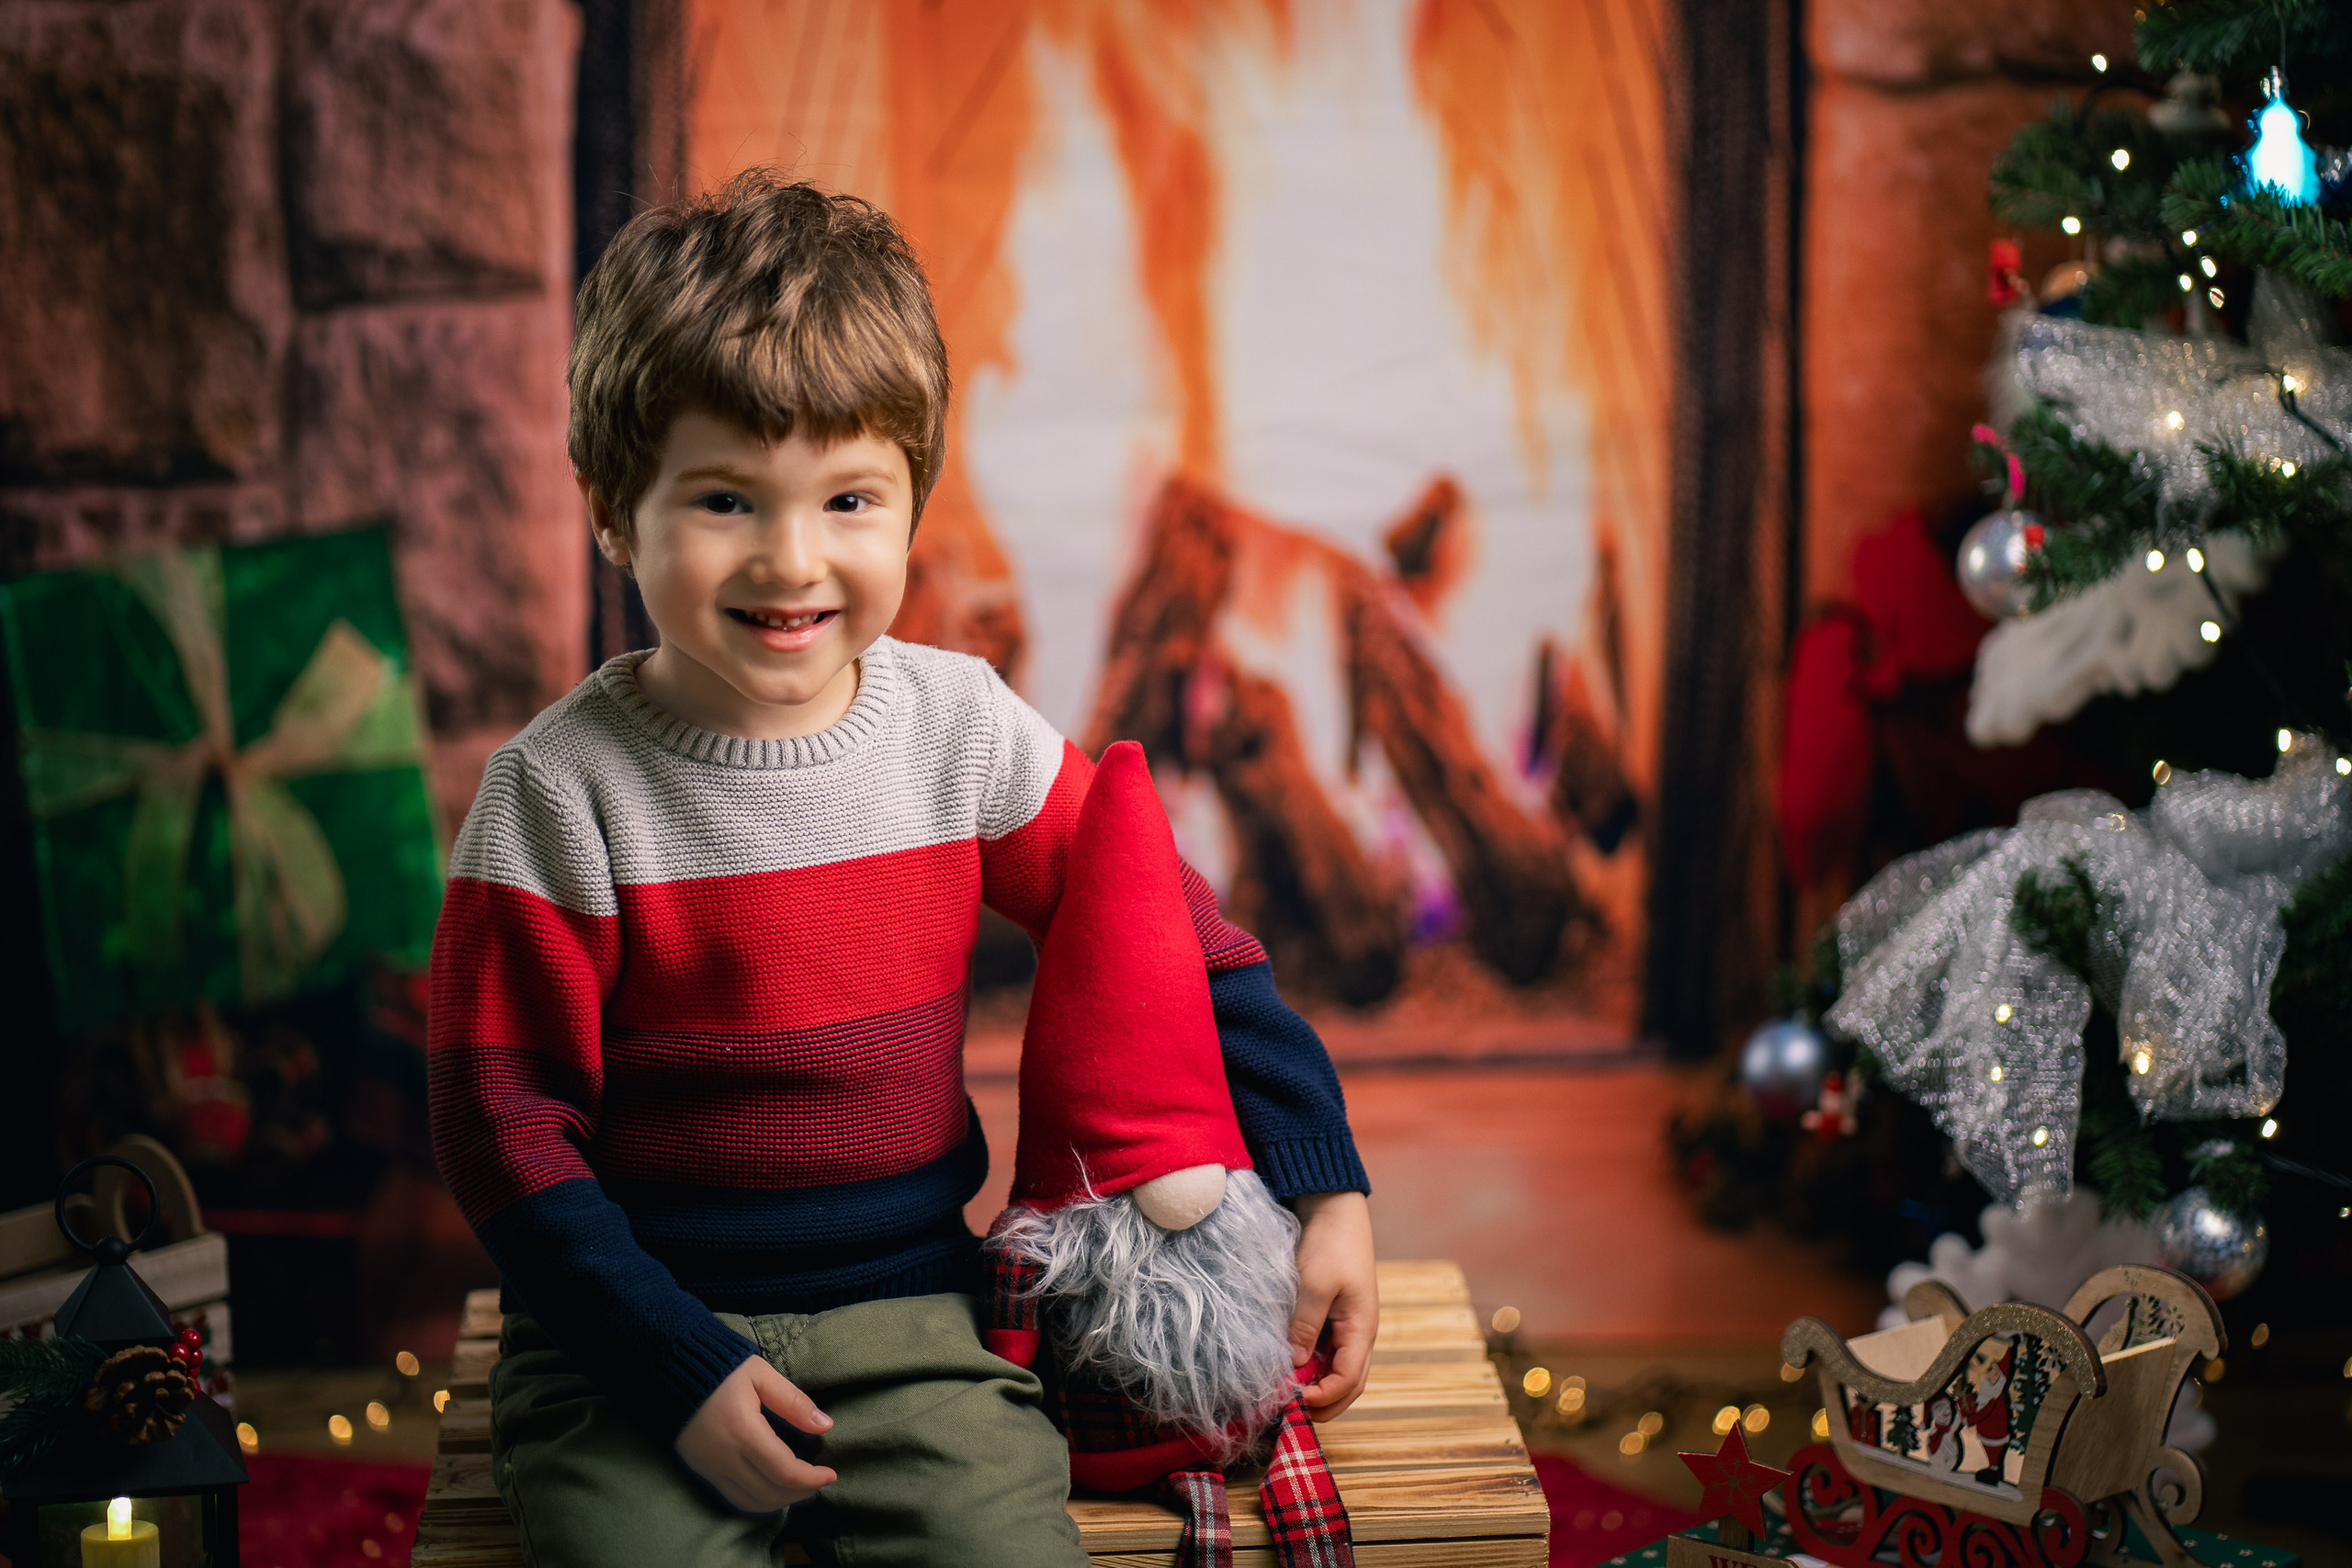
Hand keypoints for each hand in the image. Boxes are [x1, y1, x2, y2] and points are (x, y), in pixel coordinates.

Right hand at [675, 1356, 836, 1512]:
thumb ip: (793, 1401)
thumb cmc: (721, 1369)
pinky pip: (732, 1497)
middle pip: (769, 1492)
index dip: (811, 1479)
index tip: (830, 1474)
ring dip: (779, 1502)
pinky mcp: (701, 1469)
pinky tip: (772, 1491)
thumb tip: (826, 1425)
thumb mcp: (761, 1375)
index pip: (784, 1471)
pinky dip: (757, 1501)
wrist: (671, 1370)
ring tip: (801, 1490)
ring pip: (750, 1501)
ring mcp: (710, 1467)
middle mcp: (725, 1457)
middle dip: (799, 1493)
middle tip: (819, 1483)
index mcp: (744, 1432)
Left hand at [1288, 1191, 1376, 1420]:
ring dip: (1316, 1386)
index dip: (1323, 1398)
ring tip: (1286, 1394)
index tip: (1293, 1401)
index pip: (1349, 1380)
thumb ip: (1305, 1325)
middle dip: (1323, 1404)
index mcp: (1362, 1328)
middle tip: (1290, 1412)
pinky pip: (1326, 1352)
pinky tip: (1288, 1367)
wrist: (1334, 1207)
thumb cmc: (1330, 1242)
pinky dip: (1311, 1366)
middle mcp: (1359, 1333)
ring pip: (1337, 1370)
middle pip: (1348, 1384)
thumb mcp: (1314, 1284)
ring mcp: (1348, 1325)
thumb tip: (1294, 1366)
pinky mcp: (1334, 1316)